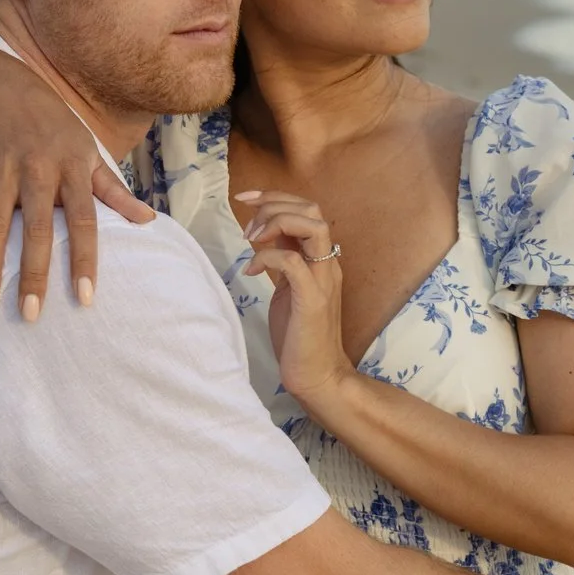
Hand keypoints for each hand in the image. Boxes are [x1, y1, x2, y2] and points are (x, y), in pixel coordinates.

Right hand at [0, 51, 152, 318]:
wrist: (2, 86)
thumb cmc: (55, 126)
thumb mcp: (88, 151)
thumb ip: (114, 190)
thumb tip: (149, 221)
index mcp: (72, 169)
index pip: (84, 221)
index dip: (85, 260)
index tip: (85, 297)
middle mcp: (38, 172)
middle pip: (37, 230)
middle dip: (34, 274)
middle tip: (31, 315)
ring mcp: (2, 171)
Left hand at [237, 191, 354, 406]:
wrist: (318, 377)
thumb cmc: (300, 337)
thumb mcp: (289, 289)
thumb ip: (285, 260)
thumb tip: (268, 235)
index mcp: (321, 261)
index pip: (307, 211)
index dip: (276, 197)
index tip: (246, 199)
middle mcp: (327, 265)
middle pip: (311, 210)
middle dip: (274, 206)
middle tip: (249, 228)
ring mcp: (323, 281)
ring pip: (312, 227)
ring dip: (277, 223)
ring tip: (253, 240)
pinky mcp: (312, 300)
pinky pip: (293, 262)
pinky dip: (268, 257)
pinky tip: (252, 271)